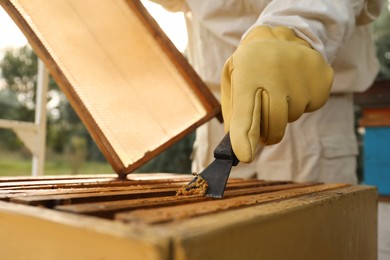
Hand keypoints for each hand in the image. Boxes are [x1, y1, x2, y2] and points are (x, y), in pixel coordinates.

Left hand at [221, 26, 332, 162]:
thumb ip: (233, 113)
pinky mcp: (322, 77)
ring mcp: (302, 75)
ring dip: (285, 112)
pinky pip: (311, 106)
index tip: (245, 156)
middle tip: (264, 125)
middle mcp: (275, 74)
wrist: (281, 34)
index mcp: (246, 74)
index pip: (245, 112)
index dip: (244, 137)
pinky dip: (302, 102)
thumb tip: (238, 148)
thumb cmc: (251, 66)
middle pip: (273, 125)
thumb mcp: (233, 80)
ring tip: (280, 88)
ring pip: (292, 117)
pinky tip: (295, 84)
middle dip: (267, 133)